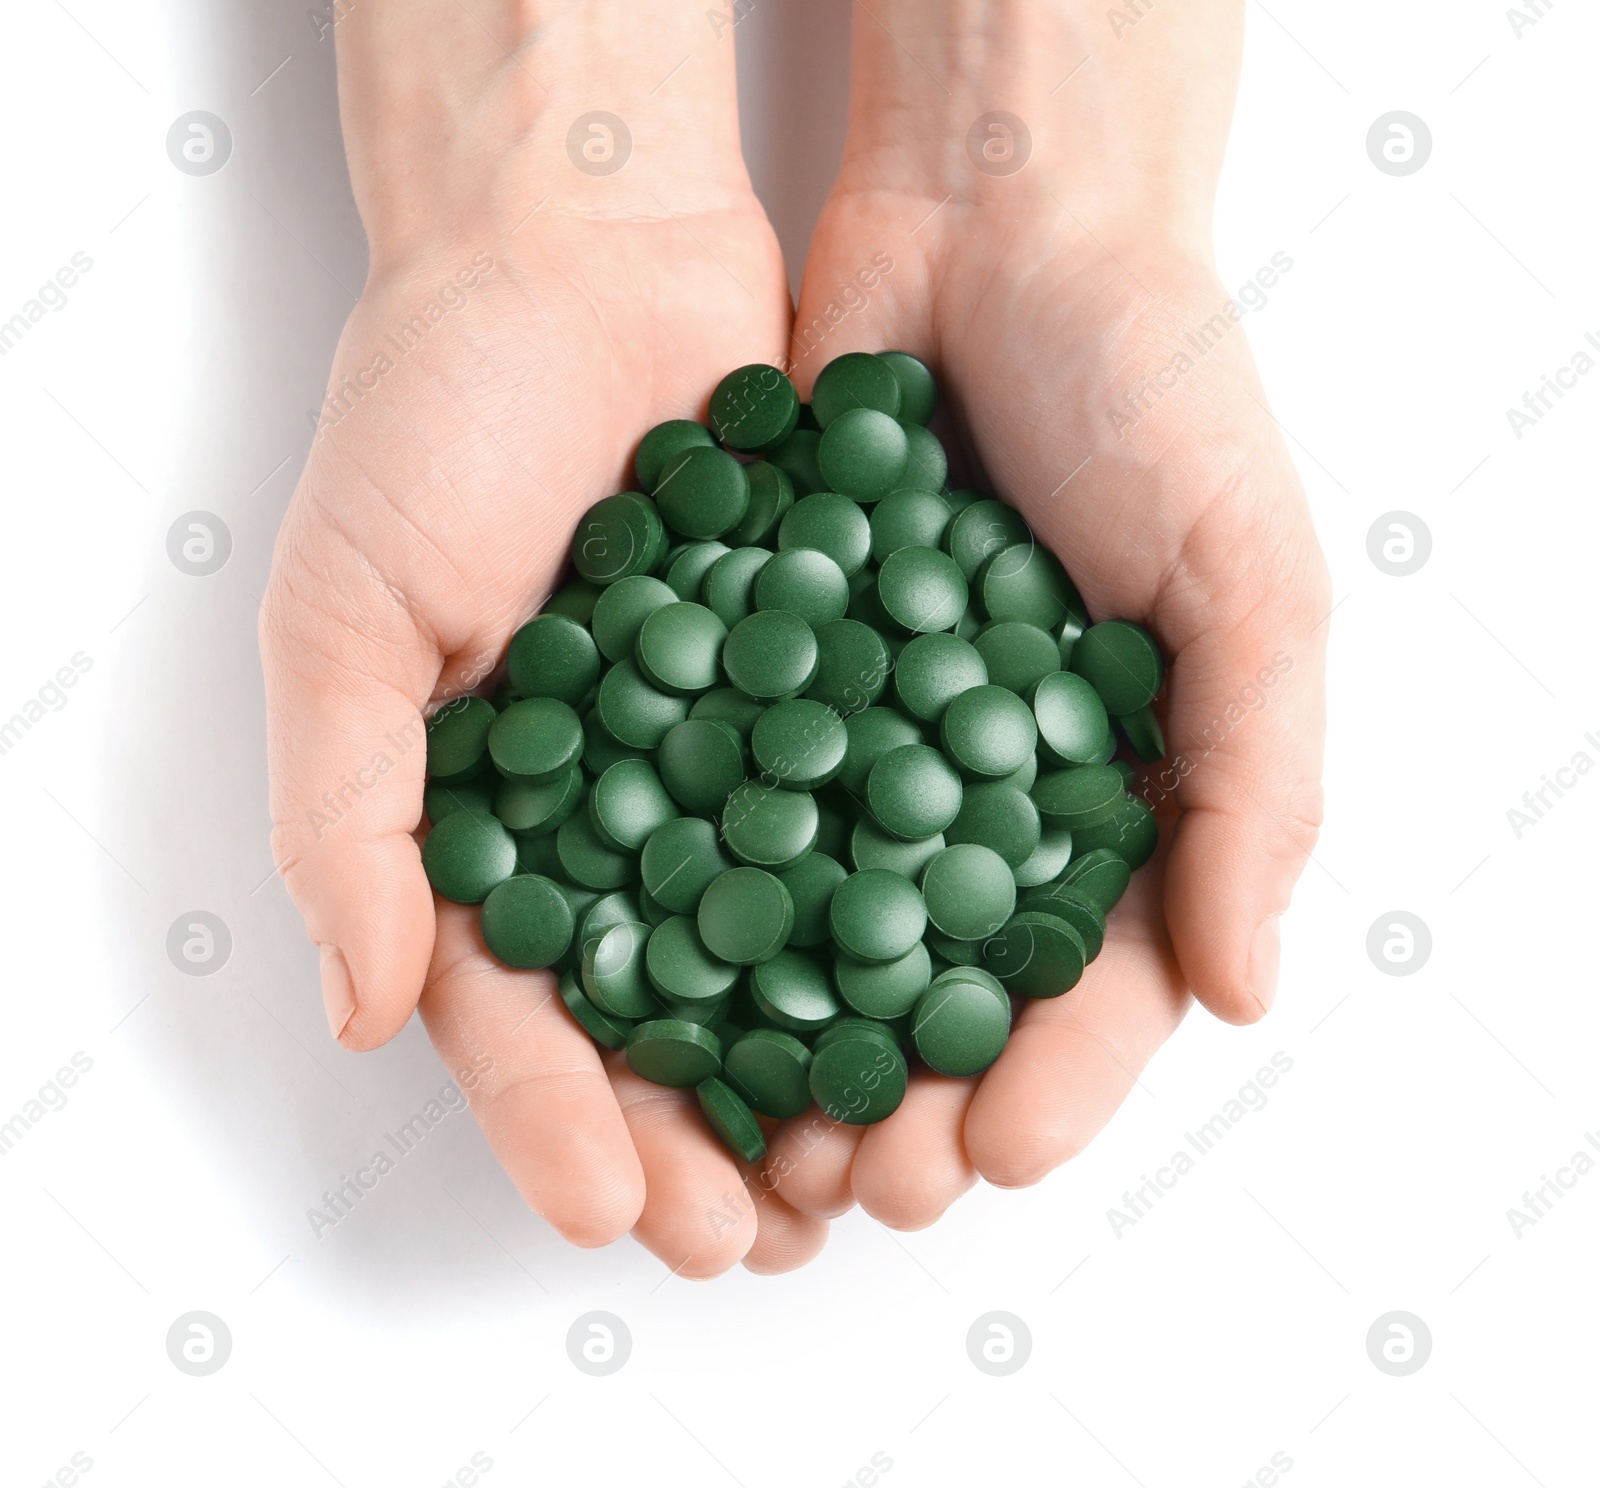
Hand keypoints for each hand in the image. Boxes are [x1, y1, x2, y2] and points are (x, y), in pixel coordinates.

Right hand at [260, 3, 823, 1275]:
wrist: (585, 247)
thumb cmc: (437, 417)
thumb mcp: (349, 613)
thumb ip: (349, 810)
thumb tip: (365, 1010)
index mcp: (499, 822)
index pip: (528, 1011)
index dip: (566, 1120)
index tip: (625, 1211)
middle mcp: (630, 806)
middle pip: (675, 1009)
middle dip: (716, 1129)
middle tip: (770, 1234)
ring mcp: (744, 751)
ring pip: (794, 939)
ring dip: (830, 1057)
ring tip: (878, 1160)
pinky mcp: (848, 678)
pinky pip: (886, 808)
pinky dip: (917, 901)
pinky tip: (959, 987)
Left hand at [762, 0, 1328, 1226]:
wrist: (993, 221)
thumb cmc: (1153, 384)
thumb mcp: (1248, 574)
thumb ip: (1255, 779)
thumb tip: (1246, 988)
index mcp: (1119, 785)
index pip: (1092, 975)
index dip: (1053, 1077)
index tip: (987, 1149)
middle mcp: (985, 782)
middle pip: (942, 981)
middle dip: (903, 1089)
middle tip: (850, 1180)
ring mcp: (867, 734)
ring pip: (821, 923)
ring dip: (786, 1033)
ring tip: (745, 1128)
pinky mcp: (764, 673)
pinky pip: (727, 797)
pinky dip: (697, 884)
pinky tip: (660, 967)